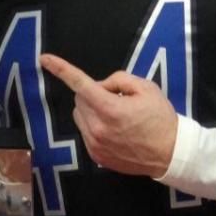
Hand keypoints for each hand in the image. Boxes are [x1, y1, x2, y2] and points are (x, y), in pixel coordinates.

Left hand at [39, 54, 178, 176]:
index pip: (80, 84)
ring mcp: (95, 144)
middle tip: (116, 98)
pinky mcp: (96, 156)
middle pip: (79, 100)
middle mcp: (97, 128)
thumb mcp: (146, 88)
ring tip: (116, 115)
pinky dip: (94, 125)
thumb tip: (101, 85)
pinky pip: (85, 132)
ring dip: (91, 109)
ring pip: (79, 116)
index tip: (44, 59)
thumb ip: (119, 80)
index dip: (61, 69)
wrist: (171, 154)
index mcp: (110, 108)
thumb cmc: (161, 118)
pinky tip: (115, 130)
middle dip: (92, 93)